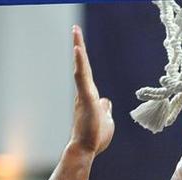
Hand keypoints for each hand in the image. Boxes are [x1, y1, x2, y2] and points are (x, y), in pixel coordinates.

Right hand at [70, 25, 113, 155]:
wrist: (86, 149)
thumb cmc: (95, 137)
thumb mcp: (106, 120)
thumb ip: (105, 108)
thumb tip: (106, 101)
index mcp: (91, 95)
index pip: (87, 72)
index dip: (83, 57)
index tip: (79, 42)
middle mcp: (85, 92)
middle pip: (82, 65)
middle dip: (79, 46)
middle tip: (74, 28)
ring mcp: (84, 96)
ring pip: (81, 69)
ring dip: (79, 51)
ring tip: (76, 33)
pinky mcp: (86, 100)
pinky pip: (82, 79)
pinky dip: (80, 64)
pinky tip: (78, 51)